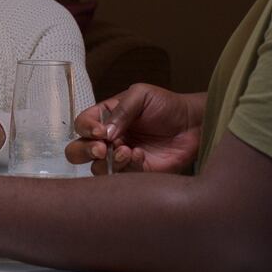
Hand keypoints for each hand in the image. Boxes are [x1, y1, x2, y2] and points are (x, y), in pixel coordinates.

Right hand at [64, 84, 203, 174]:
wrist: (193, 123)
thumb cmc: (166, 105)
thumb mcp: (141, 95)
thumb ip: (121, 110)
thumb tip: (105, 134)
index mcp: (105, 118)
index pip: (81, 125)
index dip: (86, 130)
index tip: (100, 132)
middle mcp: (108, 139)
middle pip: (77, 151)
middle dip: (84, 151)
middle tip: (101, 149)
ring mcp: (120, 157)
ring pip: (97, 168)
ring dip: (107, 162)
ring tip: (127, 151)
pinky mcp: (136, 173)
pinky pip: (121, 176)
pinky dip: (128, 166)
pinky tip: (141, 155)